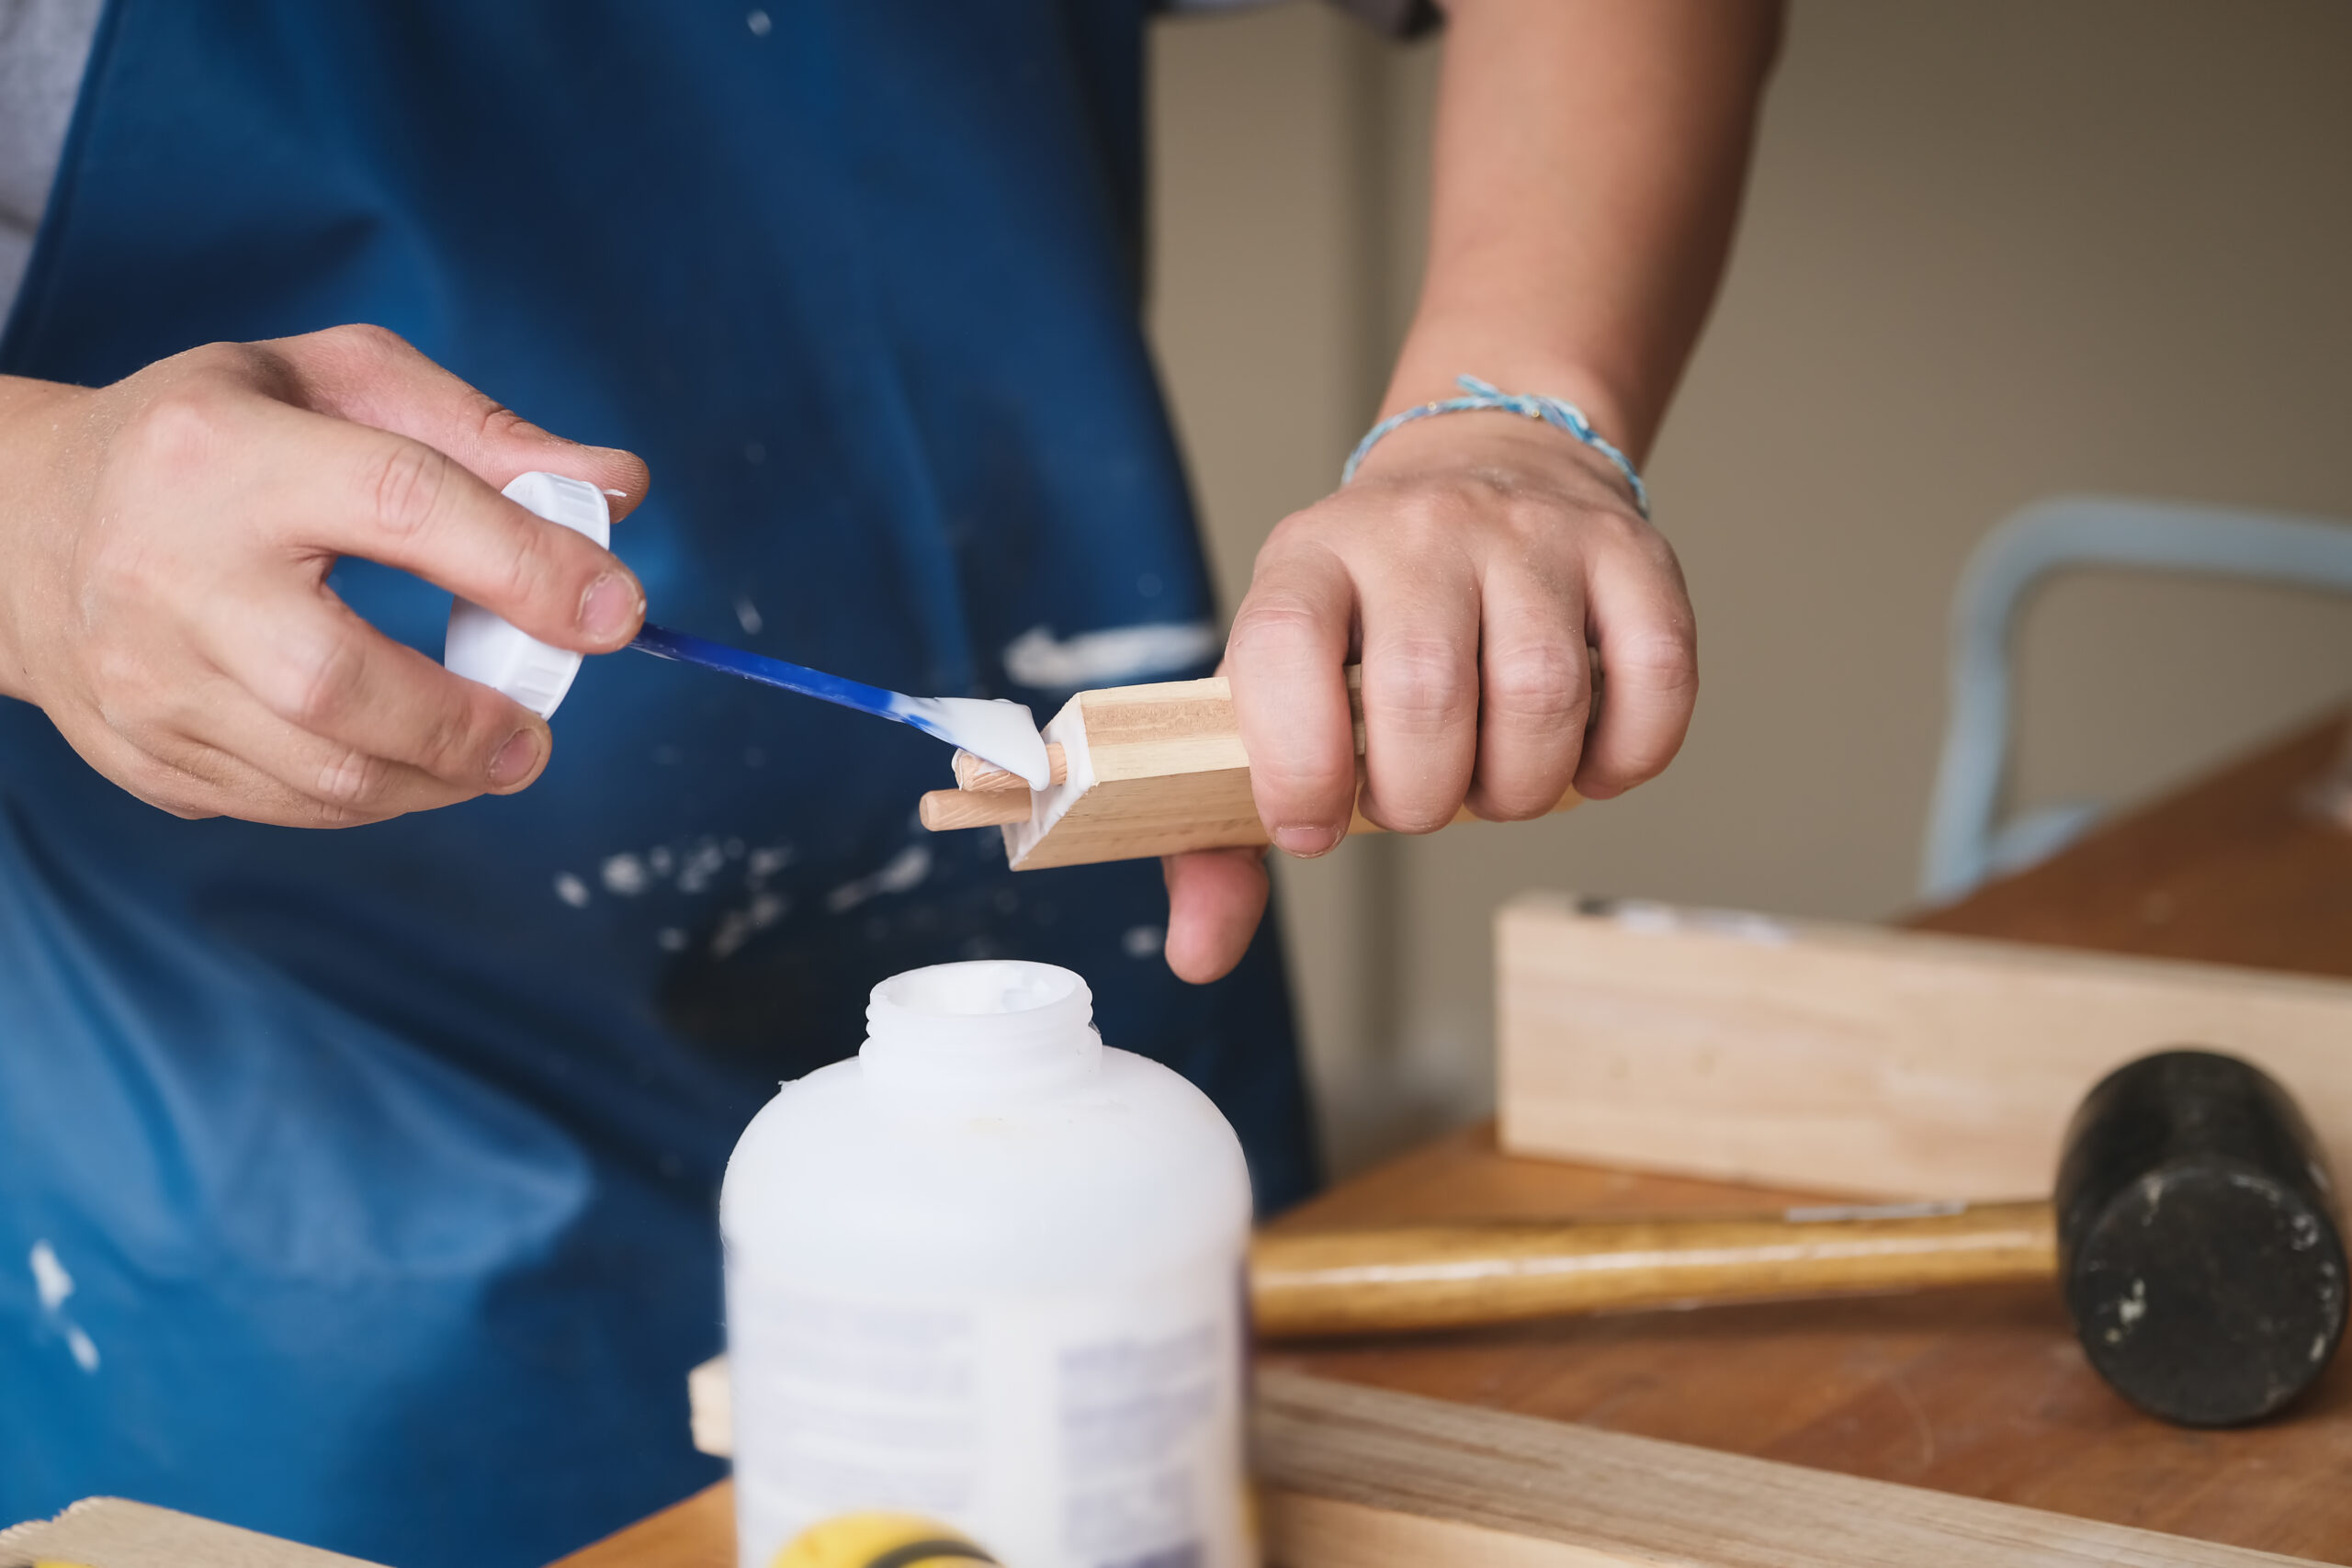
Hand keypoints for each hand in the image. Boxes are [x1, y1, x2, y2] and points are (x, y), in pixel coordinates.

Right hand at [0, 324, 649, 825]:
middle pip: (339, 681)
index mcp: (224, 453)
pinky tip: (412, 760)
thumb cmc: (212, 440)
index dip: (527, 565)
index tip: (616, 613)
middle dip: (471, 722)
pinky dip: (379, 797)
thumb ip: (486, 434)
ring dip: (441, 775)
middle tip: (541, 728)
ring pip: (322, 772)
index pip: (402, 504)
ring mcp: (144, 679)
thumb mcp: (337, 383)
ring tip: (499, 748)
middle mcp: (168, 572)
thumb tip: (619, 487)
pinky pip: (291, 807)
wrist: (21, 520)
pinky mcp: (144, 756)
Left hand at [1161, 410, 1696, 982]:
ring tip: (1494, 780)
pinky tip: (1584, 760)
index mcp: (1310, 559)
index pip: (1282, 644)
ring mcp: (1532, 534)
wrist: (1484, 462)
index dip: (1297, 761)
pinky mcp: (1630, 555)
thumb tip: (1202, 952)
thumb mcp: (1272, 687)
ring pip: (1543, 693)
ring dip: (1521, 788)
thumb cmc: (1370, 614)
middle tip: (1420, 800)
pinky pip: (1654, 680)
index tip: (1311, 824)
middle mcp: (1419, 531)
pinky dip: (1624, 758)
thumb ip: (1219, 831)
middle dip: (1423, 798)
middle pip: (1426, 692)